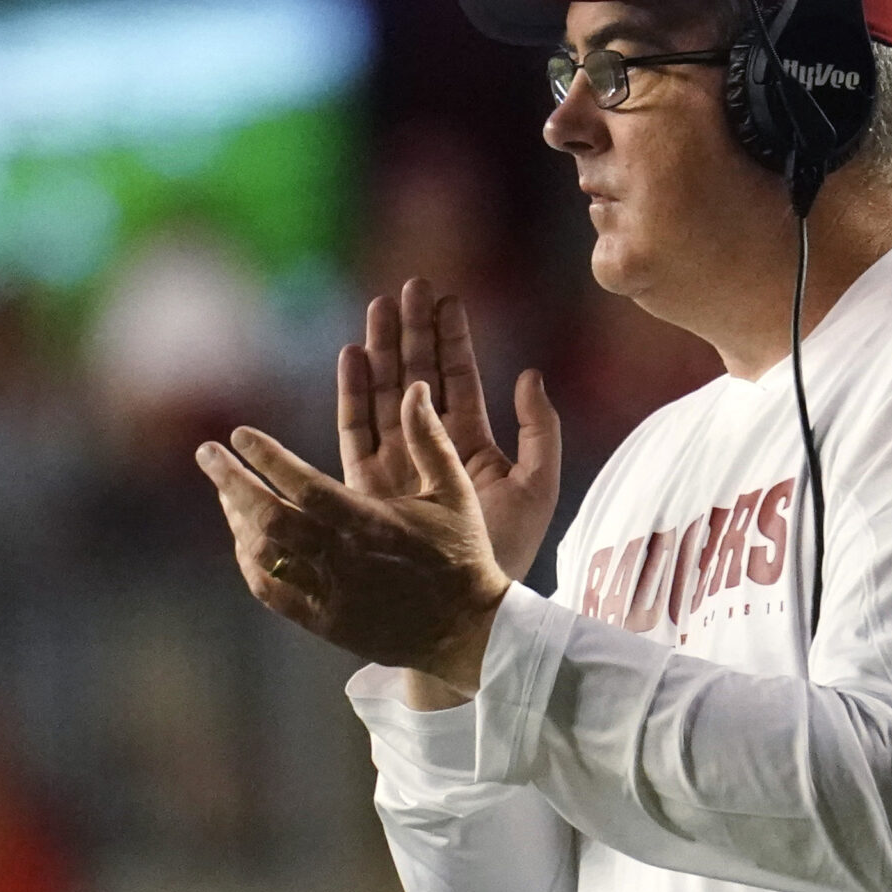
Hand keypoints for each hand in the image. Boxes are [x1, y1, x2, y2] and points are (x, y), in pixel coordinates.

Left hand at [198, 381, 512, 691]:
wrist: (467, 633)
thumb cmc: (462, 556)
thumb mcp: (455, 492)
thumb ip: (430, 439)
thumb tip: (416, 387)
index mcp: (371, 524)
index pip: (305, 486)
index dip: (268, 459)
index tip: (240, 435)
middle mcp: (342, 559)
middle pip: (269, 519)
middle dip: (231, 483)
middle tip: (207, 454)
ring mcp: (329, 594)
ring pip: (263, 556)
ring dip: (237, 520)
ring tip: (226, 490)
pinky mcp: (325, 622)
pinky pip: (271, 592)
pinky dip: (250, 563)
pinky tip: (244, 538)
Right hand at [340, 278, 559, 583]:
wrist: (466, 604)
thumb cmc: (507, 551)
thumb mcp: (538, 487)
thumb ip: (540, 431)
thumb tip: (530, 375)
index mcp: (471, 446)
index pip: (459, 380)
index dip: (452, 339)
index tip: (446, 298)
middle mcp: (430, 449)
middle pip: (418, 377)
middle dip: (412, 332)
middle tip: (407, 286)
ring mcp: (397, 464)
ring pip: (386, 395)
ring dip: (381, 351)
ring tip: (376, 308)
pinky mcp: (367, 484)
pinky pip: (357, 430)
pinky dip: (353, 393)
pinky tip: (352, 356)